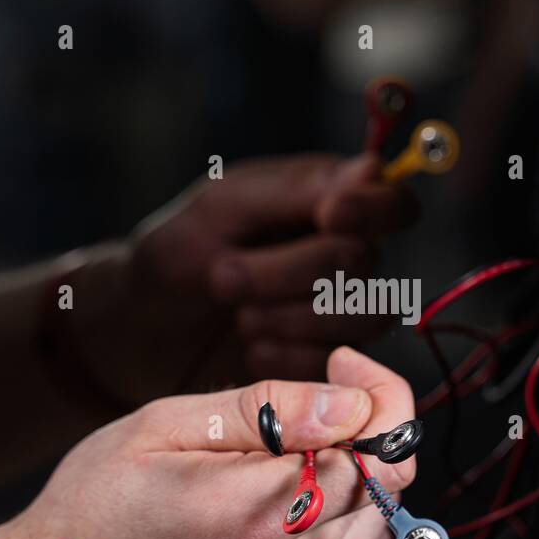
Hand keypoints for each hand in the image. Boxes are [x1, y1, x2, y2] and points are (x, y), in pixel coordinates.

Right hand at [3, 347, 415, 538]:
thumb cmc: (89, 516)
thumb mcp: (161, 429)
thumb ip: (267, 411)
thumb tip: (348, 404)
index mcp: (257, 514)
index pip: (380, 448)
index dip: (377, 396)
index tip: (346, 370)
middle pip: (386, 487)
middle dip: (365, 432)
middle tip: (314, 406)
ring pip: (374, 527)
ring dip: (353, 482)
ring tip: (287, 461)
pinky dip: (338, 526)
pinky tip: (286, 508)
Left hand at [71, 153, 418, 403]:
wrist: (142, 332)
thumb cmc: (179, 255)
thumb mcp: (222, 207)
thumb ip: (295, 190)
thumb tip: (373, 170)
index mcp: (332, 204)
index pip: (396, 204)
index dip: (374, 210)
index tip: (329, 214)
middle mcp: (348, 259)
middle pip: (366, 264)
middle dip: (289, 272)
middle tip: (223, 277)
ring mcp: (343, 316)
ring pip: (364, 319)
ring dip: (291, 319)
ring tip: (239, 317)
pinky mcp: (330, 368)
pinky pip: (339, 367)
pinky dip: (287, 358)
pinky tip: (249, 349)